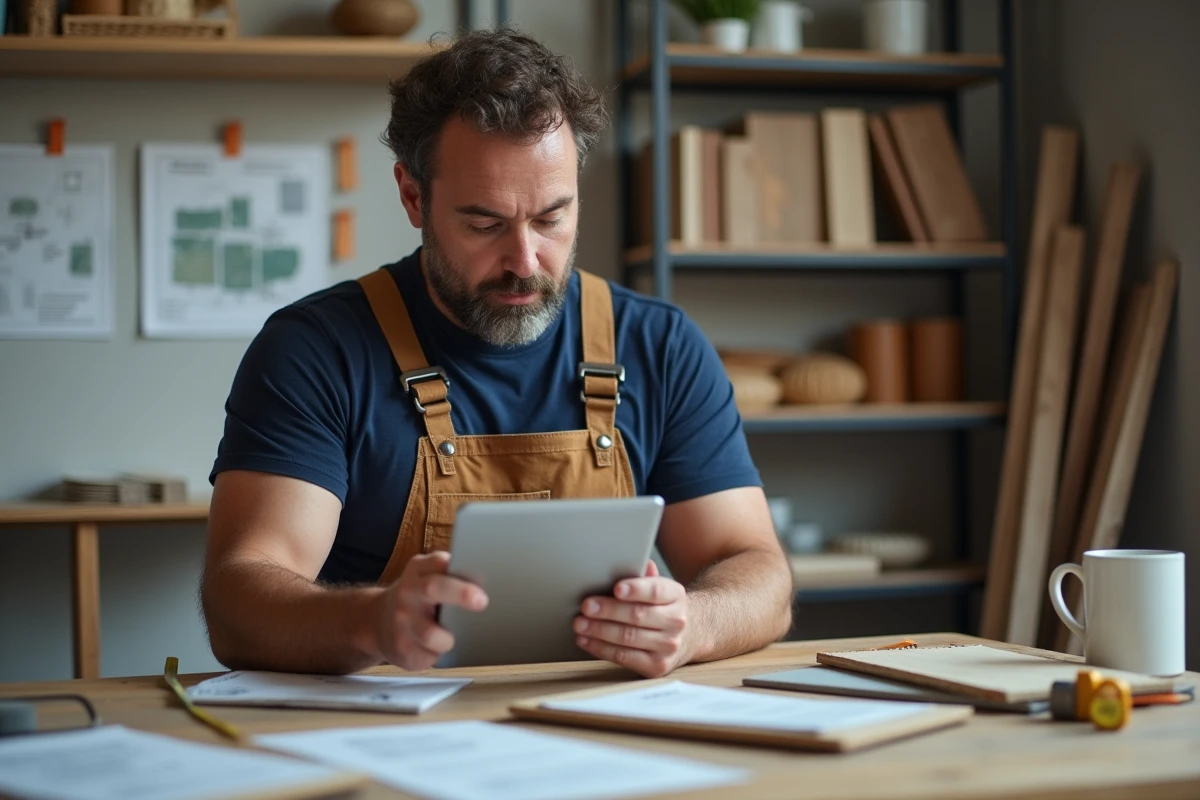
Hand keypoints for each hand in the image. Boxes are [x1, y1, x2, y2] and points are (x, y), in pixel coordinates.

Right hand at [370, 551, 487, 670]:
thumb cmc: (418, 597)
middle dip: (460, 593)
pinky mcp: (401, 648)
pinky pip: (427, 656)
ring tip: (452, 638)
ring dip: (447, 638)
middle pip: (432, 588)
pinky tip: (436, 650)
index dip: (457, 567)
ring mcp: (402, 620)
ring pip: (429, 632)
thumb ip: (451, 575)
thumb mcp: (427, 576)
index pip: (438, 562)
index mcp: (419, 570)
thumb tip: (493, 580)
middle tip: (482, 602)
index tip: (478, 577)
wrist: (378, 621)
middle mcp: (408, 592)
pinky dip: (438, 655)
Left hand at [574, 560, 690, 677]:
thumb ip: (645, 576)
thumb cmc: (663, 607)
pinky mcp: (656, 666)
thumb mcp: (661, 588)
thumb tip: (632, 560)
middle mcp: (676, 621)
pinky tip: (586, 640)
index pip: (656, 591)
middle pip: (638, 615)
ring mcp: (668, 646)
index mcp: (676, 596)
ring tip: (580, 623)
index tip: (616, 588)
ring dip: (599, 631)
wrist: (689, 636)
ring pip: (628, 638)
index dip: (636, 589)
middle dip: (608, 610)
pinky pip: (624, 657)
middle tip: (586, 606)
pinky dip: (601, 649)